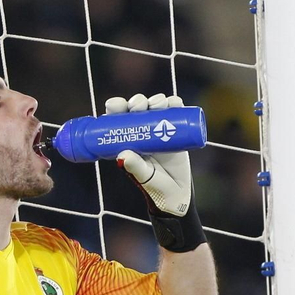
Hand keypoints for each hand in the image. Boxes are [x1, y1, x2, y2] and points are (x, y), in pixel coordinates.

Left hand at [105, 92, 192, 215]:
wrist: (177, 194)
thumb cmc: (155, 186)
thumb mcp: (143, 176)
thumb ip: (135, 167)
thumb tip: (122, 155)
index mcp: (127, 138)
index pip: (118, 117)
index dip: (116, 106)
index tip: (116, 106)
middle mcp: (143, 130)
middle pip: (137, 107)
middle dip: (137, 101)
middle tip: (139, 106)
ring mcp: (160, 127)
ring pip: (156, 105)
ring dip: (155, 100)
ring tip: (158, 105)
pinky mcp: (177, 128)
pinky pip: (176, 110)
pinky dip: (175, 102)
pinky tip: (173, 103)